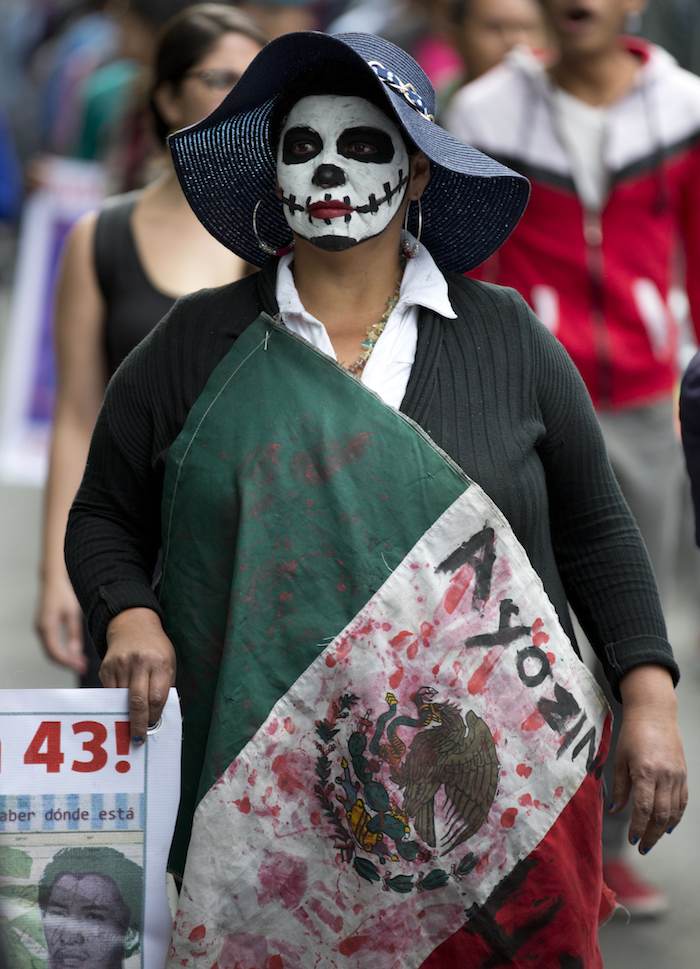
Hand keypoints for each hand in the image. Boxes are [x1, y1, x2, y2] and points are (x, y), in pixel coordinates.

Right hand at [35, 570, 85, 674]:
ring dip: (65, 659)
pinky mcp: (43, 627)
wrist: (53, 579)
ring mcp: (40, 629)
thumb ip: (74, 633)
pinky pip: (50, 644)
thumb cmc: (64, 593)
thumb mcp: (73, 613)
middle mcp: (40, 630)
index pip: (55, 652)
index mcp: (47, 626)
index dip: (68, 662)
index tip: (81, 667)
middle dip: (67, 663)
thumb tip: (75, 653)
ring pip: (50, 651)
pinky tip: (74, 653)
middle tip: (83, 668)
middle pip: (52, 655)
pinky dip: (61, 651)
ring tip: (81, 663)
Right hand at [101, 608, 175, 743]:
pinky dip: (115, 702)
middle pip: (138, 701)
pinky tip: (120, 706)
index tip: (153, 726)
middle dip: (138, 723)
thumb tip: (156, 716)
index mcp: (159, 663)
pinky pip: (110, 693)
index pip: (157, 697)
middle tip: (139, 739)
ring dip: (125, 715)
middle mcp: (139, 663)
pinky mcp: (105, 668)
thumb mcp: (168, 662)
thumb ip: (163, 686)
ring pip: (121, 699)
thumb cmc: (155, 649)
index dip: (155, 715)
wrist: (133, 625)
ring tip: (129, 726)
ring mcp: (120, 665)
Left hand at [611, 666, 687, 853]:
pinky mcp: (683, 775)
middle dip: (651, 835)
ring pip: (674, 811)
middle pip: (661, 814)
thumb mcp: (619, 759)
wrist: (654, 715)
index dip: (638, 827)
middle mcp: (665, 776)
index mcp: (646, 771)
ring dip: (663, 829)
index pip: (643, 808)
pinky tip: (666, 826)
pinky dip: (675, 816)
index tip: (632, 840)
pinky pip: (682, 801)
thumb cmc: (632, 735)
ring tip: (652, 841)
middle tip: (643, 848)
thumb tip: (615, 811)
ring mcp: (677, 776)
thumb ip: (618, 787)